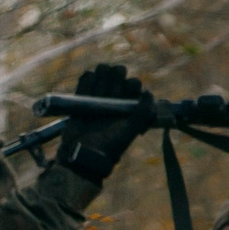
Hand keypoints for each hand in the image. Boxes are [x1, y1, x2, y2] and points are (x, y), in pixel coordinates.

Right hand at [56, 63, 152, 184]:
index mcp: (127, 109)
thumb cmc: (108, 147)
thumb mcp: (129, 132)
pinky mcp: (80, 103)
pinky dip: (87, 78)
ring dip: (102, 72)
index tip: (127, 91)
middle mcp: (113, 103)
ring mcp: (97, 102)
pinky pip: (84, 84)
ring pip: (102, 77)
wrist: (83, 157)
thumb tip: (148, 92)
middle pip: (117, 78)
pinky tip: (90, 78)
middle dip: (116, 74)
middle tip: (113, 80)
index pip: (133, 87)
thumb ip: (142, 114)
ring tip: (101, 75)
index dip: (132, 85)